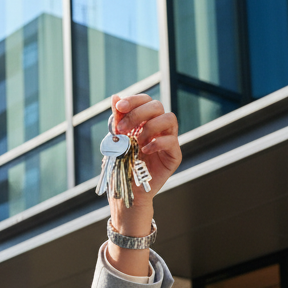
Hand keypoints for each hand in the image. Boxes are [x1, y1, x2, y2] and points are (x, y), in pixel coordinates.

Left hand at [108, 92, 180, 232]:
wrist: (127, 191)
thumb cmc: (122, 166)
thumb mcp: (116, 141)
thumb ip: (118, 121)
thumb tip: (114, 97)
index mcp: (144, 121)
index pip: (144, 101)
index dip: (133, 100)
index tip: (119, 106)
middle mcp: (158, 127)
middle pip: (157, 106)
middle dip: (137, 113)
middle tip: (122, 129)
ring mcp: (168, 140)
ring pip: (169, 118)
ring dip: (149, 127)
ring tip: (136, 142)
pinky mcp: (173, 155)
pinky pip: (171, 141)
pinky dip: (156, 143)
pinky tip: (144, 151)